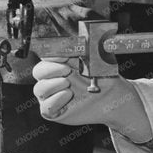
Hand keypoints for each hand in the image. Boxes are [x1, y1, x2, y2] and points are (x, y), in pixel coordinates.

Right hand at [30, 58, 152, 143]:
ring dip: (52, 85)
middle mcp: (54, 80)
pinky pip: (45, 108)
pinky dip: (54, 101)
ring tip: (68, 84)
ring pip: (39, 89)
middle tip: (66, 70)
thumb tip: (78, 41)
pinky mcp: (56, 112)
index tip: (62, 54)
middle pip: (38, 71)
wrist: (114, 100)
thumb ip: (86, 51)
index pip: (46, 57)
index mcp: (61, 65)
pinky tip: (67, 95)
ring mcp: (54, 96)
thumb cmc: (105, 80)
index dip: (51, 54)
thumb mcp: (98, 63)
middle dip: (50, 69)